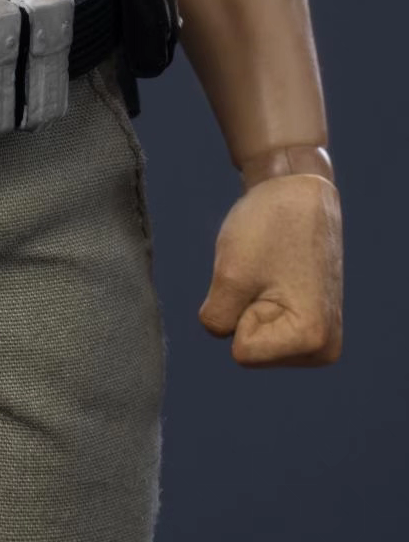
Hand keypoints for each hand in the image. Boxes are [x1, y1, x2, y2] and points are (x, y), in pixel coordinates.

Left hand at [198, 174, 342, 365]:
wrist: (298, 189)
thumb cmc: (268, 227)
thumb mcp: (229, 275)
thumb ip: (217, 320)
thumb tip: (220, 335)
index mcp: (312, 340)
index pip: (241, 352)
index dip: (239, 308)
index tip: (264, 275)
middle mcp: (323, 349)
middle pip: (250, 350)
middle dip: (245, 309)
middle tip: (267, 272)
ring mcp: (321, 338)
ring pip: (254, 338)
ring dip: (251, 303)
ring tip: (273, 271)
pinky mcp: (312, 324)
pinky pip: (263, 326)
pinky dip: (258, 301)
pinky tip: (278, 275)